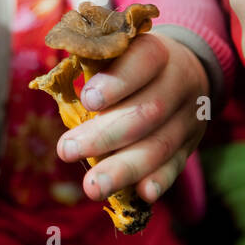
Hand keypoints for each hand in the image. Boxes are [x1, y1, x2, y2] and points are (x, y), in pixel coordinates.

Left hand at [54, 32, 209, 204]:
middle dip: (104, 135)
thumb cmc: (135, 63)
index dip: (117, 82)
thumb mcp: (122, 50)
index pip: (143, 62)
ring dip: (124, 169)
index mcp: (159, 53)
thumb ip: (95, 62)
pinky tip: (142, 194)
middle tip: (67, 150)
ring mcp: (187, 118)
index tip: (87, 101)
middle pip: (148, 112)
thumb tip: (55, 82)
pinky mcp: (189, 145)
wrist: (188, 70)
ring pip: (160, 145)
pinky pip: (176, 165)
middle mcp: (179, 84)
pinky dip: (160, 180)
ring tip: (93, 187)